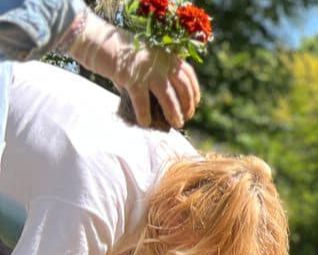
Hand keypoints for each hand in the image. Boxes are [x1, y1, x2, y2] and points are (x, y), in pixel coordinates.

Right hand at [66, 9, 199, 127]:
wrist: (93, 38)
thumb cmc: (114, 49)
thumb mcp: (140, 58)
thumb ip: (148, 76)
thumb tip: (151, 100)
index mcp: (164, 54)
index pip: (187, 74)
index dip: (194, 90)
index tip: (195, 103)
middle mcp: (160, 61)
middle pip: (183, 87)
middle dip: (187, 105)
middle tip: (185, 118)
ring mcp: (147, 70)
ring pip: (168, 96)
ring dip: (174, 113)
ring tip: (176, 124)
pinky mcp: (131, 78)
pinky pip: (142, 101)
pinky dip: (145, 113)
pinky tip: (145, 123)